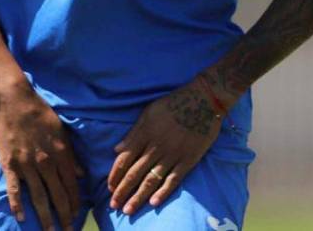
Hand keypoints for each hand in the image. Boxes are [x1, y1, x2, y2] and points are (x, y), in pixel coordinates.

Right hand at [0, 80, 82, 229]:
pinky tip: (21, 218)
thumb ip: (70, 155)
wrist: (13, 100)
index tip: (78, 215)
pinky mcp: (9, 163)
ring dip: (45, 216)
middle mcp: (46, 162)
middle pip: (57, 194)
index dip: (75, 202)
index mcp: (61, 153)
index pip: (71, 184)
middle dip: (64, 215)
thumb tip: (80, 175)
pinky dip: (17, 204)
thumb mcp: (61, 130)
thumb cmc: (39, 112)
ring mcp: (27, 164)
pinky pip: (14, 188)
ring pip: (39, 196)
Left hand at [106, 77, 224, 215]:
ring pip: (151, 180)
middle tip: (114, 205)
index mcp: (145, 133)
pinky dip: (163, 192)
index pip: (125, 159)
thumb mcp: (149, 112)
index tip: (109, 187)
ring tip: (128, 210)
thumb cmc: (173, 104)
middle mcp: (156, 147)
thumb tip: (116, 150)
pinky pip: (173, 179)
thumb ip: (133, 133)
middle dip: (122, 191)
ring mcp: (172, 155)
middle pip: (135, 173)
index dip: (115, 175)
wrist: (203, 101)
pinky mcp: (188, 160)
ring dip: (138, 196)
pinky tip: (153, 203)